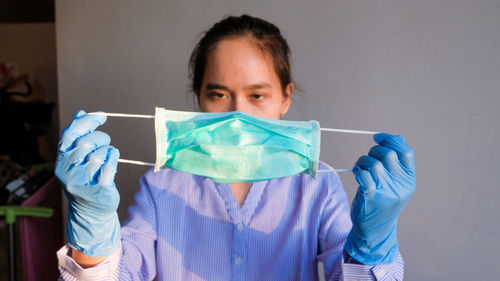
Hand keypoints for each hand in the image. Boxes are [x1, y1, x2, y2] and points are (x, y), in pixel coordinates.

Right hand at [55, 110, 120, 256]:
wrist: (90, 212)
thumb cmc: (86, 179)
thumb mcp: (76, 159)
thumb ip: (78, 137)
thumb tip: (81, 112)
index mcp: (62, 160)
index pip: (71, 134)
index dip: (87, 122)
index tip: (102, 116)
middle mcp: (68, 171)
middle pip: (86, 143)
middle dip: (100, 138)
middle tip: (106, 143)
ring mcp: (82, 181)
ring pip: (99, 155)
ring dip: (108, 151)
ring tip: (108, 157)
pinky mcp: (98, 190)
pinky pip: (109, 167)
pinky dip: (114, 159)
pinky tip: (114, 159)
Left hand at [344, 133, 415, 264]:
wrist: (376, 228)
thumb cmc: (384, 200)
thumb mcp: (398, 183)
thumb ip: (398, 163)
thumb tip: (397, 137)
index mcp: (409, 179)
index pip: (406, 151)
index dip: (391, 140)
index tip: (377, 138)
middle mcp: (401, 185)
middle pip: (387, 154)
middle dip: (373, 151)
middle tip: (367, 159)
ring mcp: (387, 192)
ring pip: (374, 164)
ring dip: (362, 161)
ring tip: (360, 168)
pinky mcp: (371, 197)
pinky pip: (364, 176)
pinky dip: (359, 172)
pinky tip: (357, 175)